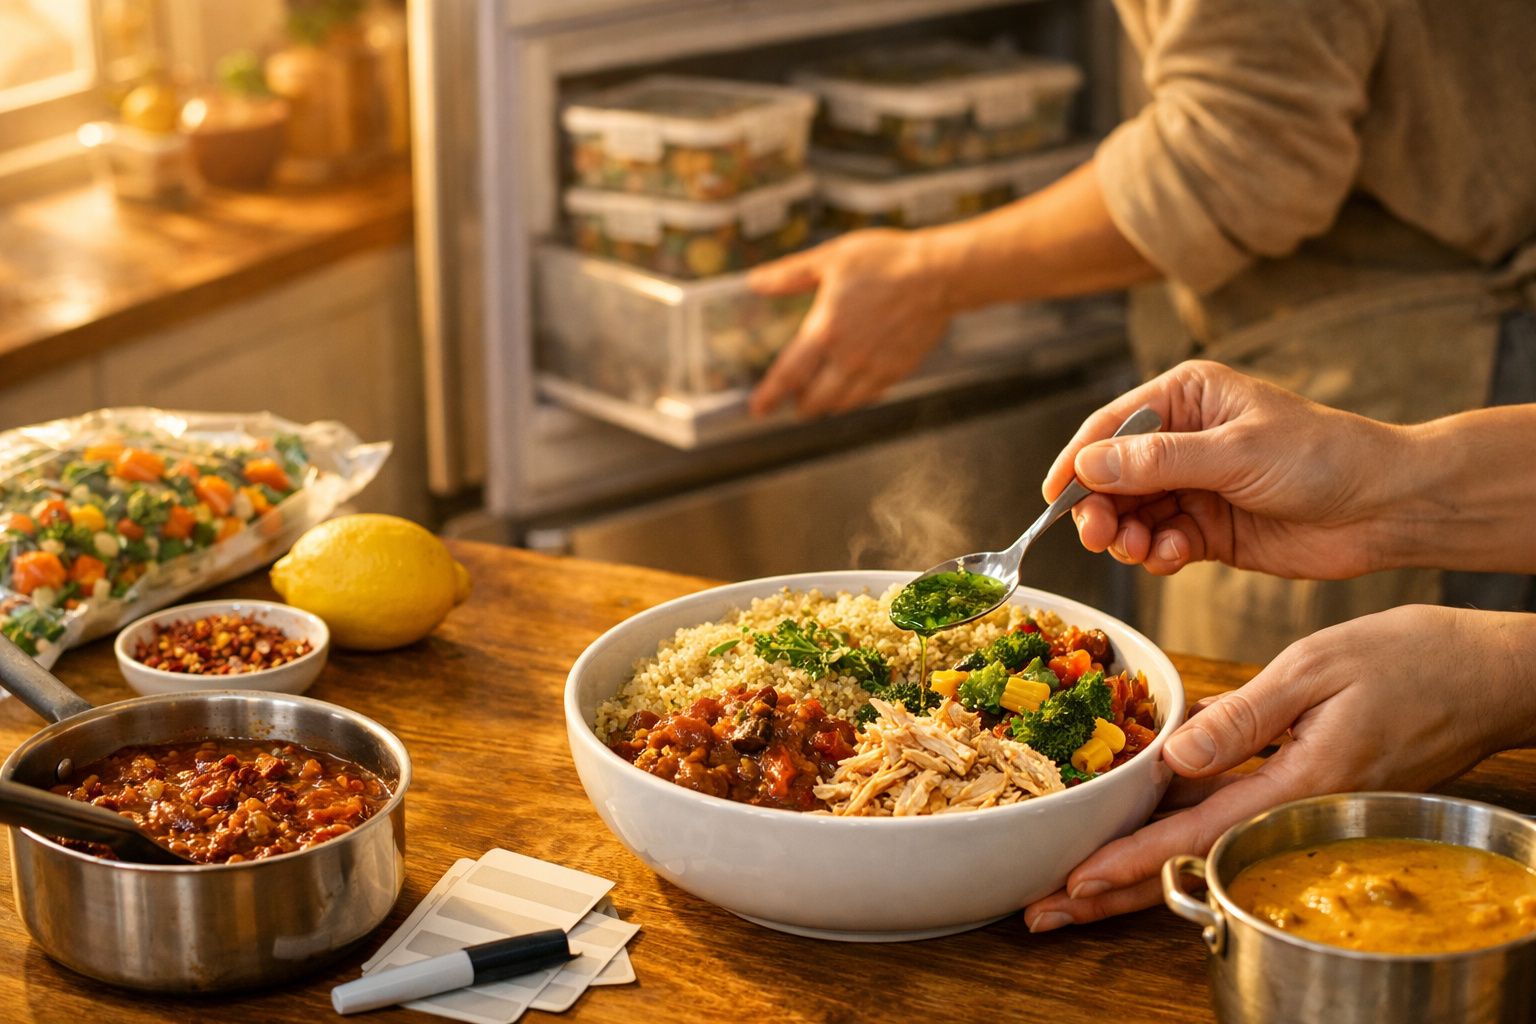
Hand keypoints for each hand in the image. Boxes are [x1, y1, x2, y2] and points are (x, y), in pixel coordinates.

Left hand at [747, 230, 953, 418]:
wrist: (938, 274)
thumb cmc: (886, 261)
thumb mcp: (831, 258)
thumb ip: (790, 275)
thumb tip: (755, 283)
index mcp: (826, 330)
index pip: (789, 374)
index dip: (770, 395)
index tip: (758, 409)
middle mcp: (848, 357)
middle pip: (816, 399)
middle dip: (801, 407)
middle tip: (794, 406)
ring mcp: (875, 367)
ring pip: (844, 403)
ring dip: (827, 406)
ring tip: (820, 404)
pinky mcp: (899, 369)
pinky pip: (871, 395)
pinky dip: (856, 399)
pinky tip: (853, 392)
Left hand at [1022, 604, 1535, 931]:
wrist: (1490, 675)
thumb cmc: (1415, 661)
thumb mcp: (1318, 669)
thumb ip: (1244, 716)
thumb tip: (1175, 757)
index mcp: (1300, 784)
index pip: (1196, 836)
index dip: (1129, 862)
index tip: (1074, 883)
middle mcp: (1297, 810)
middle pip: (1190, 862)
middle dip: (1114, 892)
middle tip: (1045, 910)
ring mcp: (1303, 806)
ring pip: (1204, 845)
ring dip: (1137, 866)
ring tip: (1073, 883)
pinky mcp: (1306, 790)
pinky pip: (1231, 815)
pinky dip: (1179, 827)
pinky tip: (1136, 822)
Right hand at [1043, 360, 1405, 579]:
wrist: (1383, 509)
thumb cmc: (1320, 458)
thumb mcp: (1233, 453)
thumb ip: (1157, 462)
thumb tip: (1086, 463)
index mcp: (1186, 397)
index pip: (1110, 427)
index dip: (1076, 461)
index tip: (1052, 496)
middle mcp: (1182, 438)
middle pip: (1111, 477)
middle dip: (1102, 508)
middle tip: (1102, 537)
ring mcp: (1193, 485)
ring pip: (1131, 515)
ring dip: (1130, 537)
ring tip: (1147, 552)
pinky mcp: (1206, 528)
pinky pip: (1160, 542)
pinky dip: (1159, 555)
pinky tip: (1179, 557)